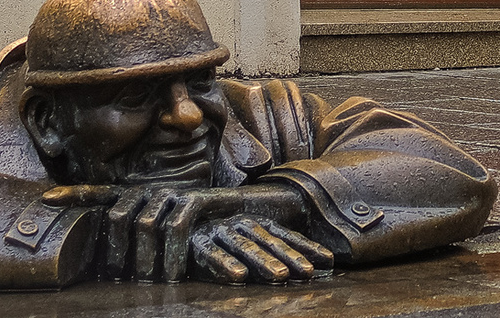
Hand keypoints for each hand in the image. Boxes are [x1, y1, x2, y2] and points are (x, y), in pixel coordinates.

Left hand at [42, 184, 245, 281]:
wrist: (248, 212)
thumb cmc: (202, 228)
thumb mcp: (166, 232)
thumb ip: (140, 236)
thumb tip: (111, 260)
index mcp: (139, 196)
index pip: (101, 193)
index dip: (75, 195)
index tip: (45, 199)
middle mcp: (151, 191)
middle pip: (117, 218)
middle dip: (116, 253)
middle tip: (122, 281)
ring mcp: (173, 193)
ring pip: (144, 226)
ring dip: (142, 260)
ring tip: (145, 282)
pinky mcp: (196, 200)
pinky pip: (175, 227)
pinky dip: (170, 254)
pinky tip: (170, 275)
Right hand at [189, 215, 334, 284]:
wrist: (171, 223)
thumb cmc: (215, 237)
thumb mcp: (244, 241)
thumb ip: (270, 250)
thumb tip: (311, 265)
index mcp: (254, 222)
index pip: (285, 235)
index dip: (306, 247)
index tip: (328, 261)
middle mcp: (239, 223)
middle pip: (269, 241)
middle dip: (290, 256)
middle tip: (308, 273)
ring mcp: (218, 230)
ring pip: (244, 246)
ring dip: (263, 261)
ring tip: (280, 277)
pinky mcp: (194, 242)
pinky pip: (210, 253)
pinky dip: (224, 264)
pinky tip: (238, 276)